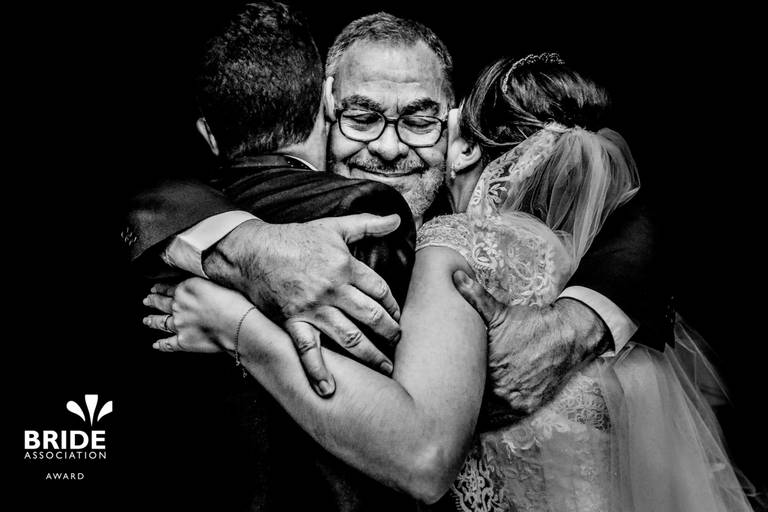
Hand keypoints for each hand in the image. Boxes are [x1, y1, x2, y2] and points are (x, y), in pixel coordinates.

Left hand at [143, 279, 252, 354]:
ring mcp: (178, 324)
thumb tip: (196, 286)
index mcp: (186, 288)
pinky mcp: (183, 341)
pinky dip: (161, 345)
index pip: (169, 287)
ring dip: (152, 321)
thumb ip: (201, 284)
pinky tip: (156, 345)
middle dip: (153, 301)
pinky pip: (168, 344)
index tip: (155, 288)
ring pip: (160, 322)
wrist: (237, 324)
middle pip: (161, 303)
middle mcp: (178, 306)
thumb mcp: (216, 283)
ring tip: (146, 320)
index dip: (160, 288)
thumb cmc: (233, 302)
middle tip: (147, 300)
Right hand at [202, 214, 402, 395]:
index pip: (380, 290)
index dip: (393, 305)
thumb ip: (367, 224)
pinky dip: (317, 371)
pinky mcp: (293, 321)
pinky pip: (307, 349)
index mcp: (345, 266)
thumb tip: (396, 220)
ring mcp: (313, 308)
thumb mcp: (334, 226)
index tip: (397, 315)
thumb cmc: (295, 238)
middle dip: (389, 332)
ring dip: (370, 355)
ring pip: (349, 336)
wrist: (253, 251)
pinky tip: (328, 389)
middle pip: (371, 316)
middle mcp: (333, 290)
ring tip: (385, 367)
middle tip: (398, 342)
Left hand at [452, 270, 605, 413]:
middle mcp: (501, 389)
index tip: (435, 387)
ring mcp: (515, 401)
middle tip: (440, 403)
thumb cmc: (530, 323)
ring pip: (485, 416)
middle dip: (457, 403)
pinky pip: (502, 420)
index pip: (457, 386)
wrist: (567, 336)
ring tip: (458, 413)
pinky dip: (492, 418)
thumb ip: (474, 296)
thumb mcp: (499, 311)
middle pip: (471, 404)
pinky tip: (480, 415)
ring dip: (474, 414)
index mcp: (488, 367)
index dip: (446, 387)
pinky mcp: (526, 407)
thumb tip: (456, 276)